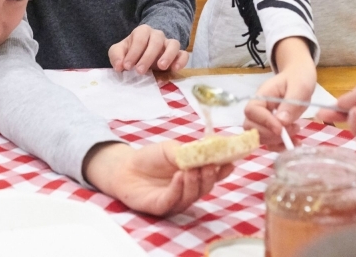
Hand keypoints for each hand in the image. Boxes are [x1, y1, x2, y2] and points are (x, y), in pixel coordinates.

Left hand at [83, 141, 233, 216]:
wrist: (125, 166)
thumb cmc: (150, 158)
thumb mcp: (171, 149)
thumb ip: (187, 152)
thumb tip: (206, 149)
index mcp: (194, 175)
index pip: (213, 175)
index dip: (223, 170)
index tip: (230, 161)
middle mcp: (188, 190)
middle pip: (205, 188)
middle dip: (209, 177)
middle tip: (209, 165)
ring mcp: (175, 200)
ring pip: (191, 196)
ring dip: (194, 182)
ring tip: (191, 169)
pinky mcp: (161, 207)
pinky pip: (173, 200)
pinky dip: (178, 189)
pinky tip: (179, 176)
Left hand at [108, 24, 188, 73]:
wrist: (143, 54)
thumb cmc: (130, 52)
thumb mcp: (119, 51)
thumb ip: (116, 56)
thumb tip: (120, 66)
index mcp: (142, 32)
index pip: (139, 38)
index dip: (133, 52)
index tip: (126, 66)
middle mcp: (157, 35)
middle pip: (156, 41)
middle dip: (147, 56)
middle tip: (139, 71)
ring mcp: (169, 44)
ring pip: (173, 44)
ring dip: (168, 55)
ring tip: (161, 67)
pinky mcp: (177, 55)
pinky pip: (184, 54)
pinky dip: (181, 61)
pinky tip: (175, 69)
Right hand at [244, 37, 315, 148]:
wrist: (299, 76)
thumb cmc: (298, 78)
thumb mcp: (299, 87)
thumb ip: (290, 103)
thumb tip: (281, 122)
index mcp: (261, 96)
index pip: (252, 111)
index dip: (264, 122)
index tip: (281, 128)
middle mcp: (258, 109)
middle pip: (250, 127)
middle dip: (270, 134)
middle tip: (292, 129)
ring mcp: (263, 119)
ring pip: (258, 137)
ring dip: (276, 141)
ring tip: (296, 131)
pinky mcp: (270, 128)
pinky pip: (269, 142)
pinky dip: (280, 146)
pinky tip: (295, 142)